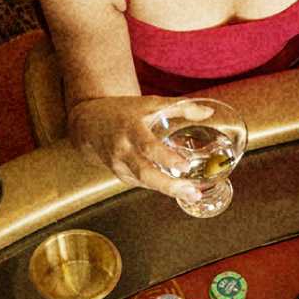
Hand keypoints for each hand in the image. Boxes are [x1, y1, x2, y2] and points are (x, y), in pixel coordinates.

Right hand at [68, 96, 205, 203]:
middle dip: (169, 186)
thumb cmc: (124, 112)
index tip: (185, 165)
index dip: (166, 157)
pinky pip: (142, 184)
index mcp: (130, 129)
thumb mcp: (150, 103)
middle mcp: (122, 150)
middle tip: (193, 192)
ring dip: (169, 191)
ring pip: (144, 183)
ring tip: (193, 195)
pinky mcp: (120, 175)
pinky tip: (178, 189)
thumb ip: (180, 107)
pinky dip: (160, 187)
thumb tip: (208, 114)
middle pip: (145, 173)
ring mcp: (119, 165)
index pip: (148, 146)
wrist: (90, 123)